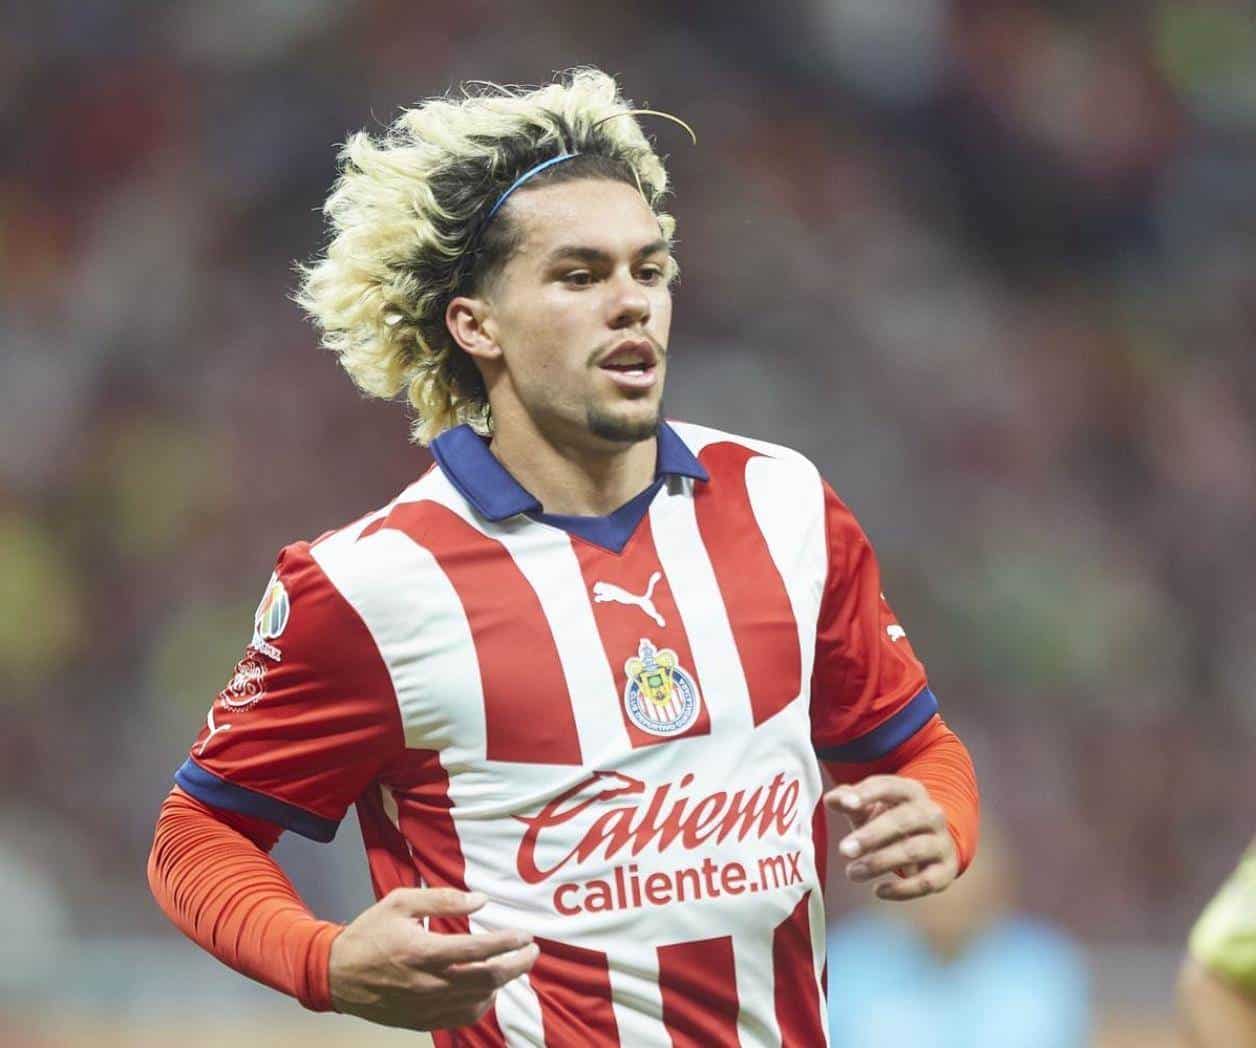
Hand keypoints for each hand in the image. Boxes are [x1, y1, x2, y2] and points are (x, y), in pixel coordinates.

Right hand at [328, 887, 537, 1030]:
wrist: (335, 974)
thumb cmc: (370, 932)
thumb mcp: (400, 902)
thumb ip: (442, 899)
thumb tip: (481, 901)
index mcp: (424, 952)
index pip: (479, 950)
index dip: (508, 942)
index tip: (525, 934)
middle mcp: (429, 983)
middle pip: (487, 979)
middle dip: (517, 965)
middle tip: (532, 951)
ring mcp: (426, 1006)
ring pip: (478, 1002)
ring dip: (502, 985)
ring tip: (511, 967)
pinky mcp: (422, 1020)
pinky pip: (461, 1017)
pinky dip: (481, 1004)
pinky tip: (487, 990)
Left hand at [824, 775, 957, 900]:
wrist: (931, 844)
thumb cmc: (890, 820)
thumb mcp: (869, 807)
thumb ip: (849, 801)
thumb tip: (832, 799)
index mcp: (910, 791)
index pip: (889, 787)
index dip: (867, 794)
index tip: (845, 804)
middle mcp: (931, 813)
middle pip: (902, 820)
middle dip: (871, 835)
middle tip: (844, 849)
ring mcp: (941, 841)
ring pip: (913, 850)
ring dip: (880, 862)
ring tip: (852, 873)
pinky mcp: (946, 870)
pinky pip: (926, 881)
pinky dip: (902, 889)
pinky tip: (879, 890)